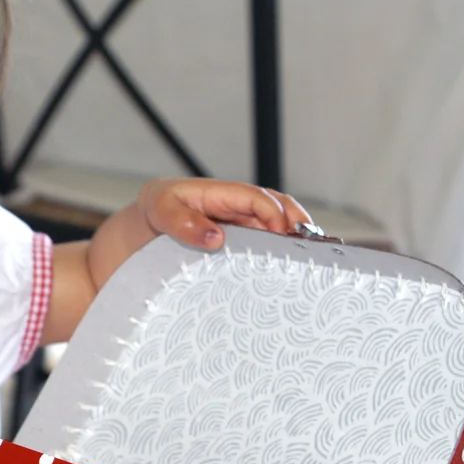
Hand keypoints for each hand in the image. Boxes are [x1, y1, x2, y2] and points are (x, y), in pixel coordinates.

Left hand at [137, 178, 312, 249]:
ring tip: (310, 261)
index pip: (259, 199)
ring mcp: (244, 222)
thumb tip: (216, 239)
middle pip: (281, 208)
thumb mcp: (162, 211)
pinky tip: (291, 269)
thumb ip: (184, 223)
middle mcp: (240, 206)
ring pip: (280, 225)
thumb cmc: (159, 208)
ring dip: (296, 239)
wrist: (151, 219)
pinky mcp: (243, 238)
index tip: (281, 236)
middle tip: (312, 249)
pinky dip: (283, 251)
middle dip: (299, 224)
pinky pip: (268, 241)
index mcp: (224, 194)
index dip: (274, 214)